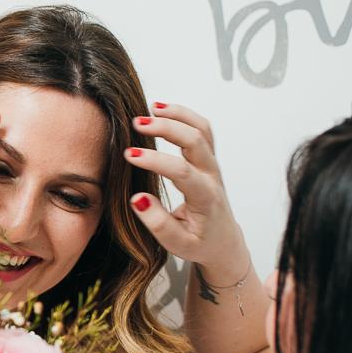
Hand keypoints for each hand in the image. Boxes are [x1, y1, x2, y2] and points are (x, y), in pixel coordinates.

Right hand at [125, 104, 250, 281]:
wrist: (222, 241)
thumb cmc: (199, 243)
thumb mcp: (177, 244)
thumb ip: (157, 223)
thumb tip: (138, 199)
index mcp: (206, 198)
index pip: (182, 171)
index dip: (155, 161)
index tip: (129, 155)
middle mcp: (212, 176)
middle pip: (196, 140)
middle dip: (167, 127)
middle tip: (136, 123)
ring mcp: (212, 165)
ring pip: (202, 129)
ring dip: (178, 114)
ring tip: (151, 108)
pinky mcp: (208, 159)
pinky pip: (201, 130)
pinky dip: (183, 115)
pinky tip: (161, 111)